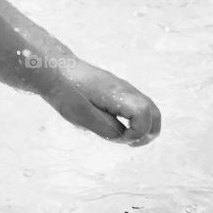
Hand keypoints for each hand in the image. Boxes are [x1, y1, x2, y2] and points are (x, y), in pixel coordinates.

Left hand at [43, 60, 160, 145]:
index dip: (137, 133)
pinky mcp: (119, 92)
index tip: (121, 138)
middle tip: (129, 142)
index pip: (145, 115)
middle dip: (147, 133)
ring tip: (126, 138)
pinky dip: (136, 121)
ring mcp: (125, 90)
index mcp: (119, 94)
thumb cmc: (67, 92)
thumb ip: (107, 129)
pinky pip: (137, 107)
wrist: (57, 70)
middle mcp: (127, 90)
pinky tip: (119, 127)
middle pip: (154, 114)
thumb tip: (124, 138)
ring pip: (149, 110)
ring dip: (143, 128)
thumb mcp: (83, 116)